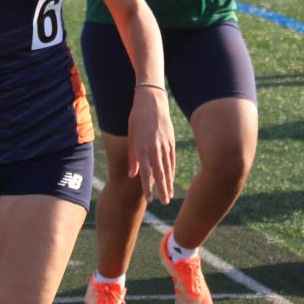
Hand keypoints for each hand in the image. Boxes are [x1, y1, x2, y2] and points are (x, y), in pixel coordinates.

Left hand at [127, 87, 174, 203]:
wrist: (152, 100)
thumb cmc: (137, 118)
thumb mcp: (131, 136)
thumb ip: (133, 157)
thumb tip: (132, 175)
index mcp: (142, 148)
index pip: (146, 172)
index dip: (148, 187)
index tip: (150, 199)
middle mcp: (154, 148)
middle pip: (159, 173)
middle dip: (162, 189)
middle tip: (164, 202)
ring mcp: (164, 145)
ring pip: (167, 168)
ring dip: (168, 182)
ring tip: (170, 195)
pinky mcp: (171, 141)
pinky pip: (172, 159)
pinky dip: (172, 170)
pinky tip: (172, 179)